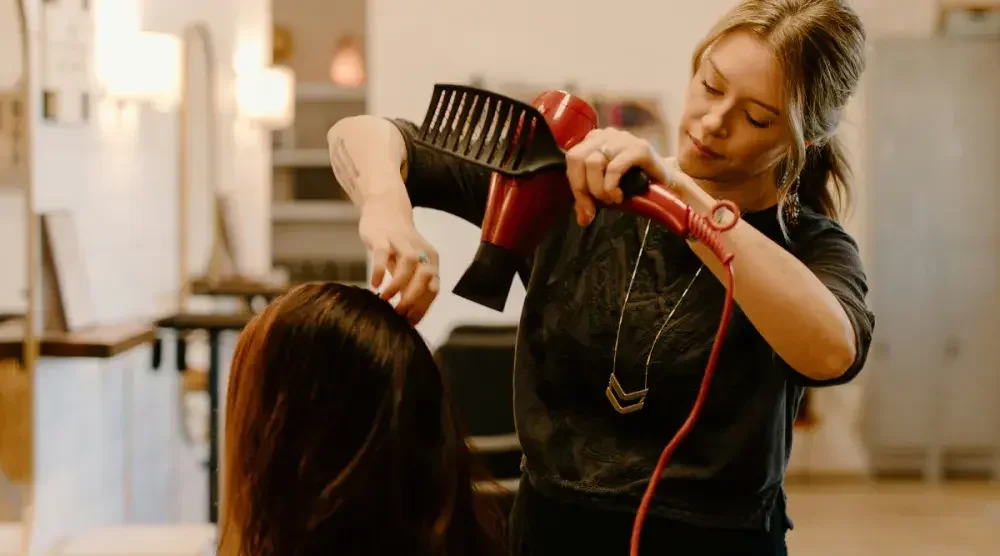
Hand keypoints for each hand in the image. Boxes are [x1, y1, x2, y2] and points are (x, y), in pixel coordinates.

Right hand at [358, 193, 439, 324]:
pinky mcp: (382, 236)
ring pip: (408, 264)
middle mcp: (420, 250)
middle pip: (425, 276)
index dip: (423, 307)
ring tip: (385, 300)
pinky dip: (379, 271)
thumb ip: (410, 287)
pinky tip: (374, 285)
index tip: (409, 322)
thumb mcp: (408, 266)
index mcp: (431, 259)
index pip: (434, 288)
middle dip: (413, 299)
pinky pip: (383, 254)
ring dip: (398, 286)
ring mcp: (401, 242)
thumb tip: (410, 318)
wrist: (385, 208)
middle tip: (398, 314)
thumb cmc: (398, 243)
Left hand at [564, 128, 669, 225]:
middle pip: (577, 157)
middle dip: (584, 187)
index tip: (586, 209)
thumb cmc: (634, 184)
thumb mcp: (606, 191)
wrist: (668, 183)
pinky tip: (619, 195)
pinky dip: (611, 185)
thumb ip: (589, 200)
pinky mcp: (640, 148)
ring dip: (599, 188)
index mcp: (593, 141)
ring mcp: (623, 139)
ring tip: (612, 198)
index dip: (576, 186)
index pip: (572, 159)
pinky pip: (614, 166)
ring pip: (593, 161)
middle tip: (599, 202)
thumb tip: (582, 219)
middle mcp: (606, 135)